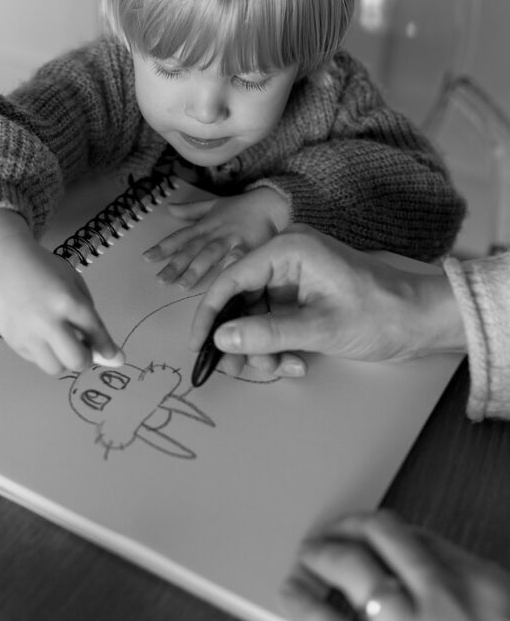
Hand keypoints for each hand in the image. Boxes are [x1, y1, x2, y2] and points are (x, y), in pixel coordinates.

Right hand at [0, 209, 122, 375]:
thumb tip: (106, 352)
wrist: (2, 262)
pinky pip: (36, 360)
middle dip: (86, 359)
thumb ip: (89, 315)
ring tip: (60, 343)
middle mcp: (47, 321)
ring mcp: (27, 334)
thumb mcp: (73, 282)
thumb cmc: (44, 269)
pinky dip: (44, 353)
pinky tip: (40, 334)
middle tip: (83, 349)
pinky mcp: (12, 341)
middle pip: (76, 360)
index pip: (94, 333)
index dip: (107, 348)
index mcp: (67, 301)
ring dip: (63, 360)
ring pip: (56, 368)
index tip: (116, 357)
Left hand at [143, 188, 290, 290]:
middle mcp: (215, 233)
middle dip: (175, 265)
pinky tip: (224, 277)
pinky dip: (232, 266)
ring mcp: (232, 239)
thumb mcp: (214, 205)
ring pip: (211, 254)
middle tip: (160, 280)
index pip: (181, 237)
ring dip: (196, 269)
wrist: (271, 202)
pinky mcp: (250, 246)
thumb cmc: (242, 207)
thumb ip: (191, 210)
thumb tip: (169, 210)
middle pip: (192, 249)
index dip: (164, 247)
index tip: (147, 258)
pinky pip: (240, 257)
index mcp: (206, 225)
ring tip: (183, 285)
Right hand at [189, 225, 465, 377]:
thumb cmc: (379, 316)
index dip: (210, 314)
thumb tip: (221, 339)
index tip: (197, 346)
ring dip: (262, 347)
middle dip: (242, 338)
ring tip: (283, 368)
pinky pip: (274, 318)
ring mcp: (294, 274)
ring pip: (255, 314)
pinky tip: (296, 362)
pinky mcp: (302, 292)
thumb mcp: (319, 329)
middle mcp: (286, 255)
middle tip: (245, 371)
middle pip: (241, 298)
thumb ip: (266, 333)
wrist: (422, 319)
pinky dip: (278, 344)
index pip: (231, 278)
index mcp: (288, 249)